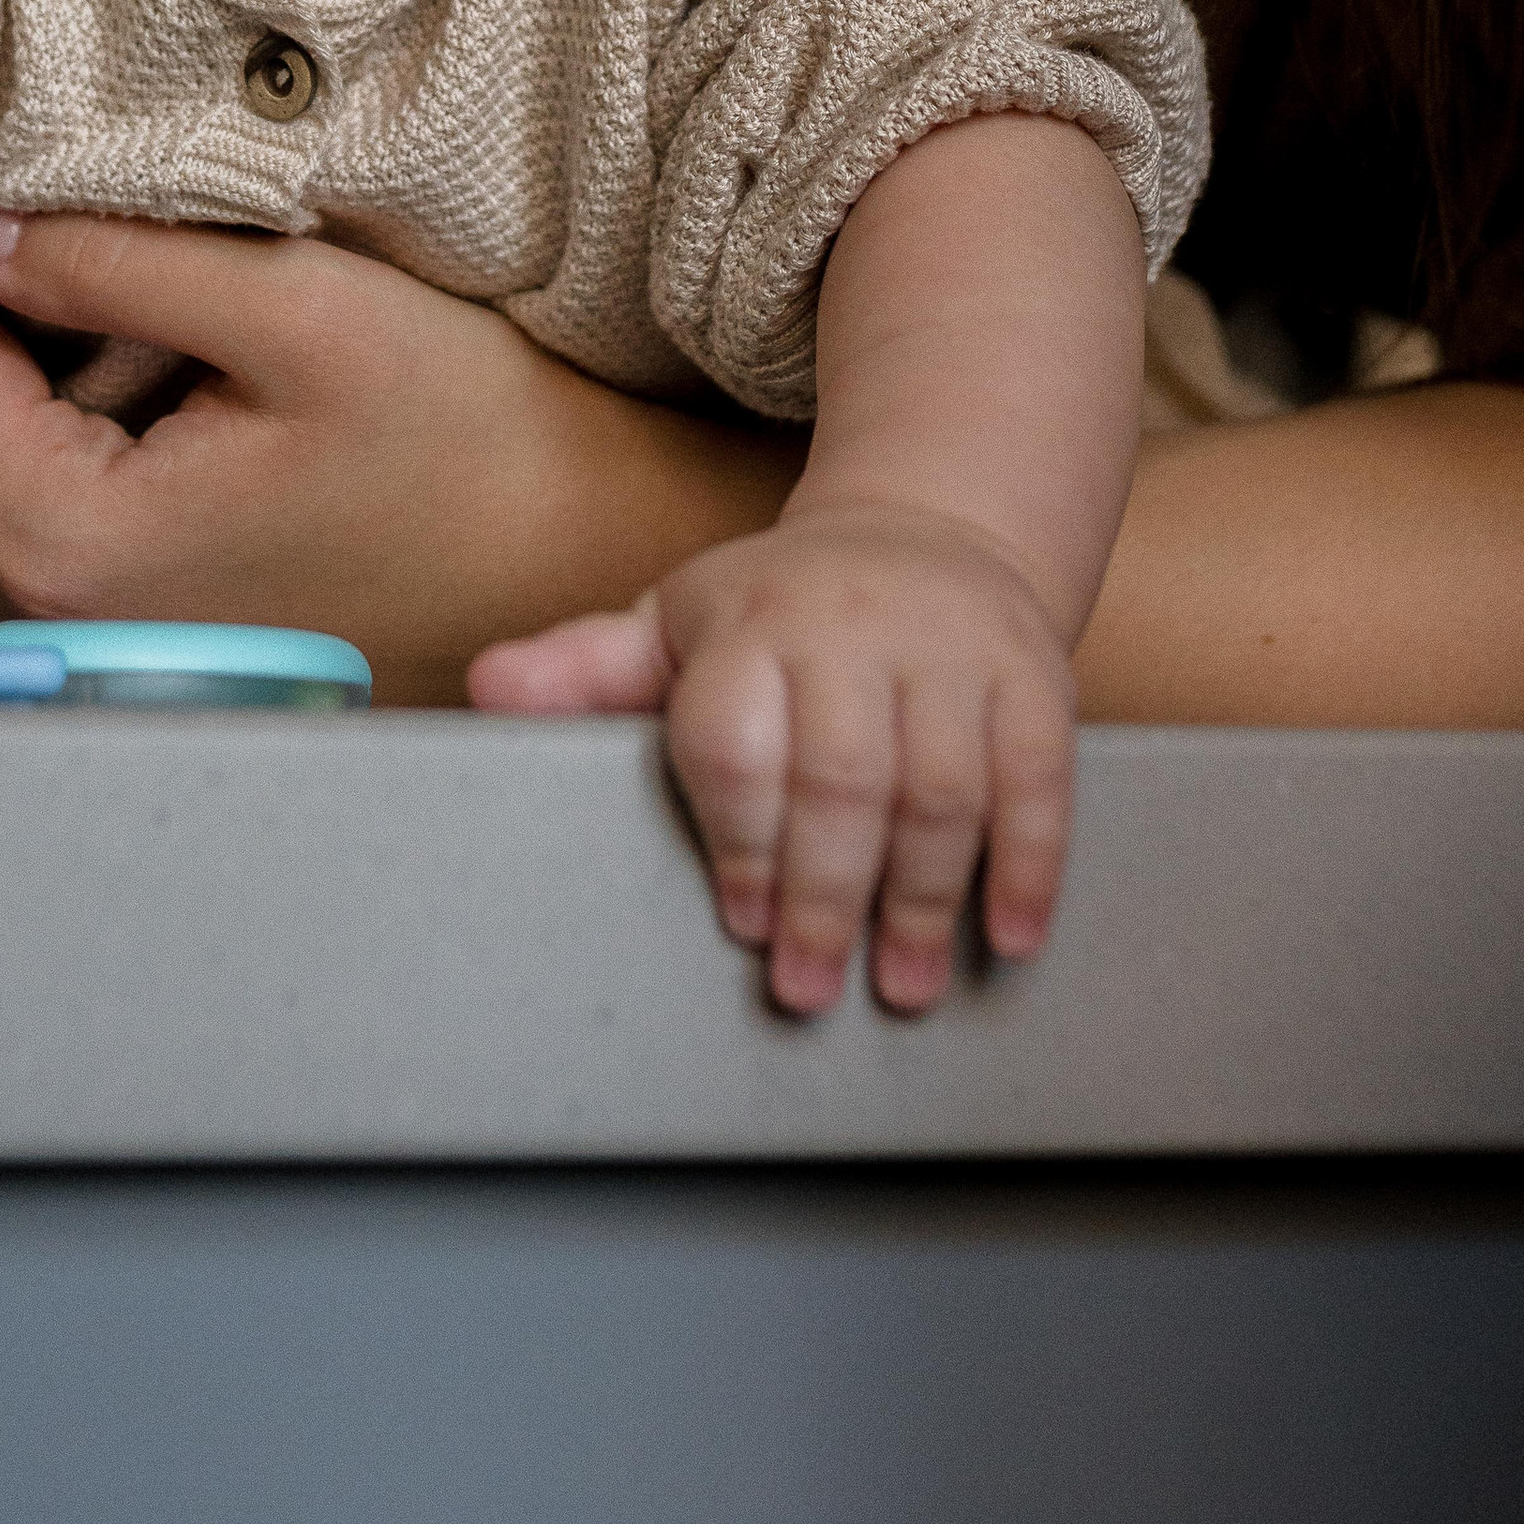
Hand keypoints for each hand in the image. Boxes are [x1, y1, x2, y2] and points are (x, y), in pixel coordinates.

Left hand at [0, 205, 804, 705]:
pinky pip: (74, 468)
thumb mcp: (291, 311)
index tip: (25, 155)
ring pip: (14, 425)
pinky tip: (199, 355)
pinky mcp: (146, 603)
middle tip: (116, 201)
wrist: (583, 554)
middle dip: (17, 289)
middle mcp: (46, 600)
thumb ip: (107, 262)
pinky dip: (110, 396)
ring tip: (177, 275)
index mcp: (61, 535)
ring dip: (67, 340)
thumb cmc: (466, 439)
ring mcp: (93, 616)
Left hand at [471, 499, 1075, 1018]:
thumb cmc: (780, 611)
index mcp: (751, 618)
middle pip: (841, 776)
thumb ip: (586, 671)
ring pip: (942, 786)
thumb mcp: (675, 626)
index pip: (736, 735)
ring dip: (922, 899)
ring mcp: (950, 648)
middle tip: (807, 988)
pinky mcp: (1034, 674)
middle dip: (822, 894)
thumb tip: (483, 690)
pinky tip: (1009, 937)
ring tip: (899, 984)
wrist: (929, 534)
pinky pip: (1041, 776)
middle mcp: (852, 626)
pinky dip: (1030, 864)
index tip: (738, 921)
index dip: (737, 838)